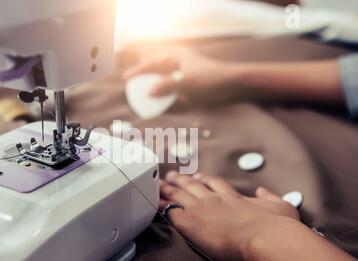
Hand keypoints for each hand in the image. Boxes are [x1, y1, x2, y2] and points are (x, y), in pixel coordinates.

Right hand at [123, 48, 245, 103]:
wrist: (232, 87)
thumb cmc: (210, 79)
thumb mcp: (186, 81)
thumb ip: (166, 85)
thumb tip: (148, 92)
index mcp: (175, 56)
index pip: (151, 63)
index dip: (137, 71)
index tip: (125, 80)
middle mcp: (177, 65)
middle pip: (155, 72)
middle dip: (143, 80)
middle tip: (130, 88)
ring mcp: (182, 77)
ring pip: (162, 83)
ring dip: (153, 91)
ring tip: (141, 99)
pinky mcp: (188, 88)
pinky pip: (171, 93)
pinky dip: (163, 99)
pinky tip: (157, 107)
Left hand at [159, 171, 299, 260]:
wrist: (266, 238)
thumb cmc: (277, 227)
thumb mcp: (282, 206)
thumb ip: (270, 197)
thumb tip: (263, 190)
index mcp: (234, 197)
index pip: (215, 184)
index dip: (205, 179)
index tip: (198, 176)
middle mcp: (215, 200)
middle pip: (193, 186)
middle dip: (182, 180)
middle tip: (172, 175)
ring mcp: (202, 209)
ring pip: (179, 195)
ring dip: (168, 189)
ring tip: (160, 184)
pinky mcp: (191, 223)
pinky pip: (170, 212)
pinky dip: (162, 206)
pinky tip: (155, 203)